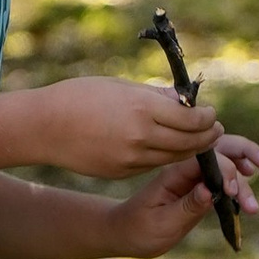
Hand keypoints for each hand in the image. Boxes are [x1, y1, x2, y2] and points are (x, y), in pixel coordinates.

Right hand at [25, 75, 226, 178]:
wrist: (44, 127)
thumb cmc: (80, 96)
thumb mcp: (120, 86)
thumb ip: (155, 96)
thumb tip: (184, 101)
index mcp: (142, 108)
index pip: (191, 119)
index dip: (207, 117)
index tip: (210, 112)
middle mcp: (141, 136)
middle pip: (190, 141)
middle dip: (207, 135)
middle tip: (215, 128)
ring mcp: (131, 158)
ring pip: (175, 157)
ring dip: (191, 148)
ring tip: (198, 138)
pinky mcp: (122, 171)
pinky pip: (153, 164)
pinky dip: (166, 155)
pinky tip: (169, 146)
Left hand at [106, 131, 258, 256]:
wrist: (124, 231)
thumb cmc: (140, 229)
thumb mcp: (163, 223)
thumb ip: (188, 207)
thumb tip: (210, 191)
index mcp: (174, 172)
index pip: (207, 159)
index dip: (226, 170)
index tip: (233, 193)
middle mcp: (185, 168)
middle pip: (220, 148)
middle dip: (245, 153)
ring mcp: (192, 176)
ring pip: (224, 165)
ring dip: (243, 178)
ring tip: (254, 205)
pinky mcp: (196, 187)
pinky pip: (220, 180)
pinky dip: (236, 186)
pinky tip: (246, 200)